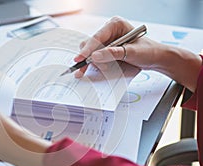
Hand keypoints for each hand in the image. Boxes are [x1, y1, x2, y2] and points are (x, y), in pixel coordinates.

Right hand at [74, 16, 201, 91]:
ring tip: (106, 69)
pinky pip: (96, 58)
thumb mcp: (131, 52)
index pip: (97, 37)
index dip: (87, 49)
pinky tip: (104, 69)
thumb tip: (95, 56)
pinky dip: (97, 65)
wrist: (156, 59)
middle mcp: (109, 32)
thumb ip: (112, 53)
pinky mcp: (107, 50)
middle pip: (90, 44)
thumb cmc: (148, 51)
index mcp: (115, 25)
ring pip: (91, 52)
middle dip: (88, 58)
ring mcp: (107, 41)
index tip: (79, 59)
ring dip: (94, 63)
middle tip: (82, 71)